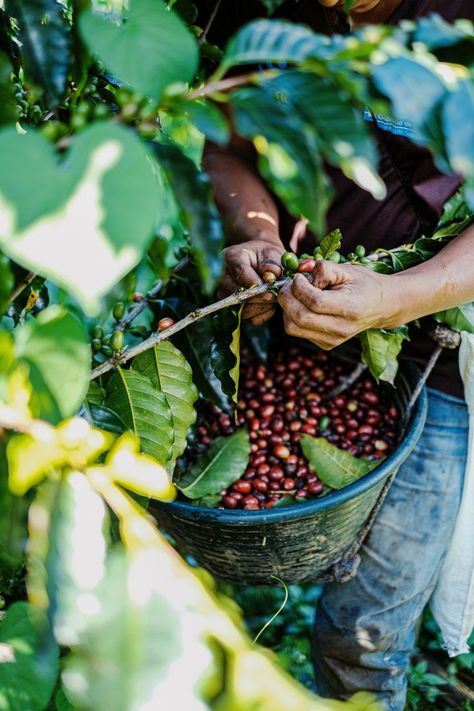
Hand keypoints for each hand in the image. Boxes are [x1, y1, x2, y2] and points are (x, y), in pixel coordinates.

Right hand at [218, 239, 283, 324]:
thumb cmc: (267, 257)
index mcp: (231, 257)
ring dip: (262, 306)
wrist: (263, 262)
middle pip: (237, 294)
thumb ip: (273, 265)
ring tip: (274, 298)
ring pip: (243, 309)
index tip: (269, 291)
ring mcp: (226, 295)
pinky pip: (250, 318)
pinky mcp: (233, 309)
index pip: (239, 273)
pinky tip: (270, 305)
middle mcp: (223, 277)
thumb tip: (270, 279)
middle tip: (275, 296)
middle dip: (260, 298)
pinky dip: (263, 314)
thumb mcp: (273, 254)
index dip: (254, 284)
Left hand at [277, 260, 401, 348]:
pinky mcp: (325, 344)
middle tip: (290, 285)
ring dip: (287, 308)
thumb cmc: (363, 284)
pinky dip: (293, 316)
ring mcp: (332, 340)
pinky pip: (297, 331)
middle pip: (299, 318)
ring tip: (296, 294)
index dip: (299, 287)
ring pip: (293, 327)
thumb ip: (323, 269)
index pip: (315, 302)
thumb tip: (300, 277)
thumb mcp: (347, 270)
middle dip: (287, 298)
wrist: (381, 306)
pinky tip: (303, 305)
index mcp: (350, 308)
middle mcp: (341, 329)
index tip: (298, 277)